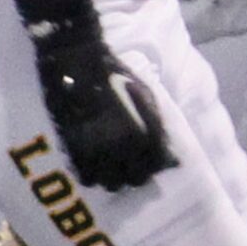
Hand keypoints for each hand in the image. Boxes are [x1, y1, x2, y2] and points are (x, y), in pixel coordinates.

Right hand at [28, 15, 175, 190]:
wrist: (76, 61)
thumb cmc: (116, 75)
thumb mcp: (146, 96)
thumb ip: (159, 127)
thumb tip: (174, 158)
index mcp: (141, 133)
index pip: (156, 165)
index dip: (157, 164)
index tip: (153, 160)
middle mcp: (119, 148)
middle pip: (136, 180)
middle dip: (138, 173)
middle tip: (134, 163)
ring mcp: (94, 152)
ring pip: (111, 184)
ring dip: (115, 177)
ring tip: (114, 165)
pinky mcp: (72, 150)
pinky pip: (87, 178)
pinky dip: (93, 175)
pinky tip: (96, 163)